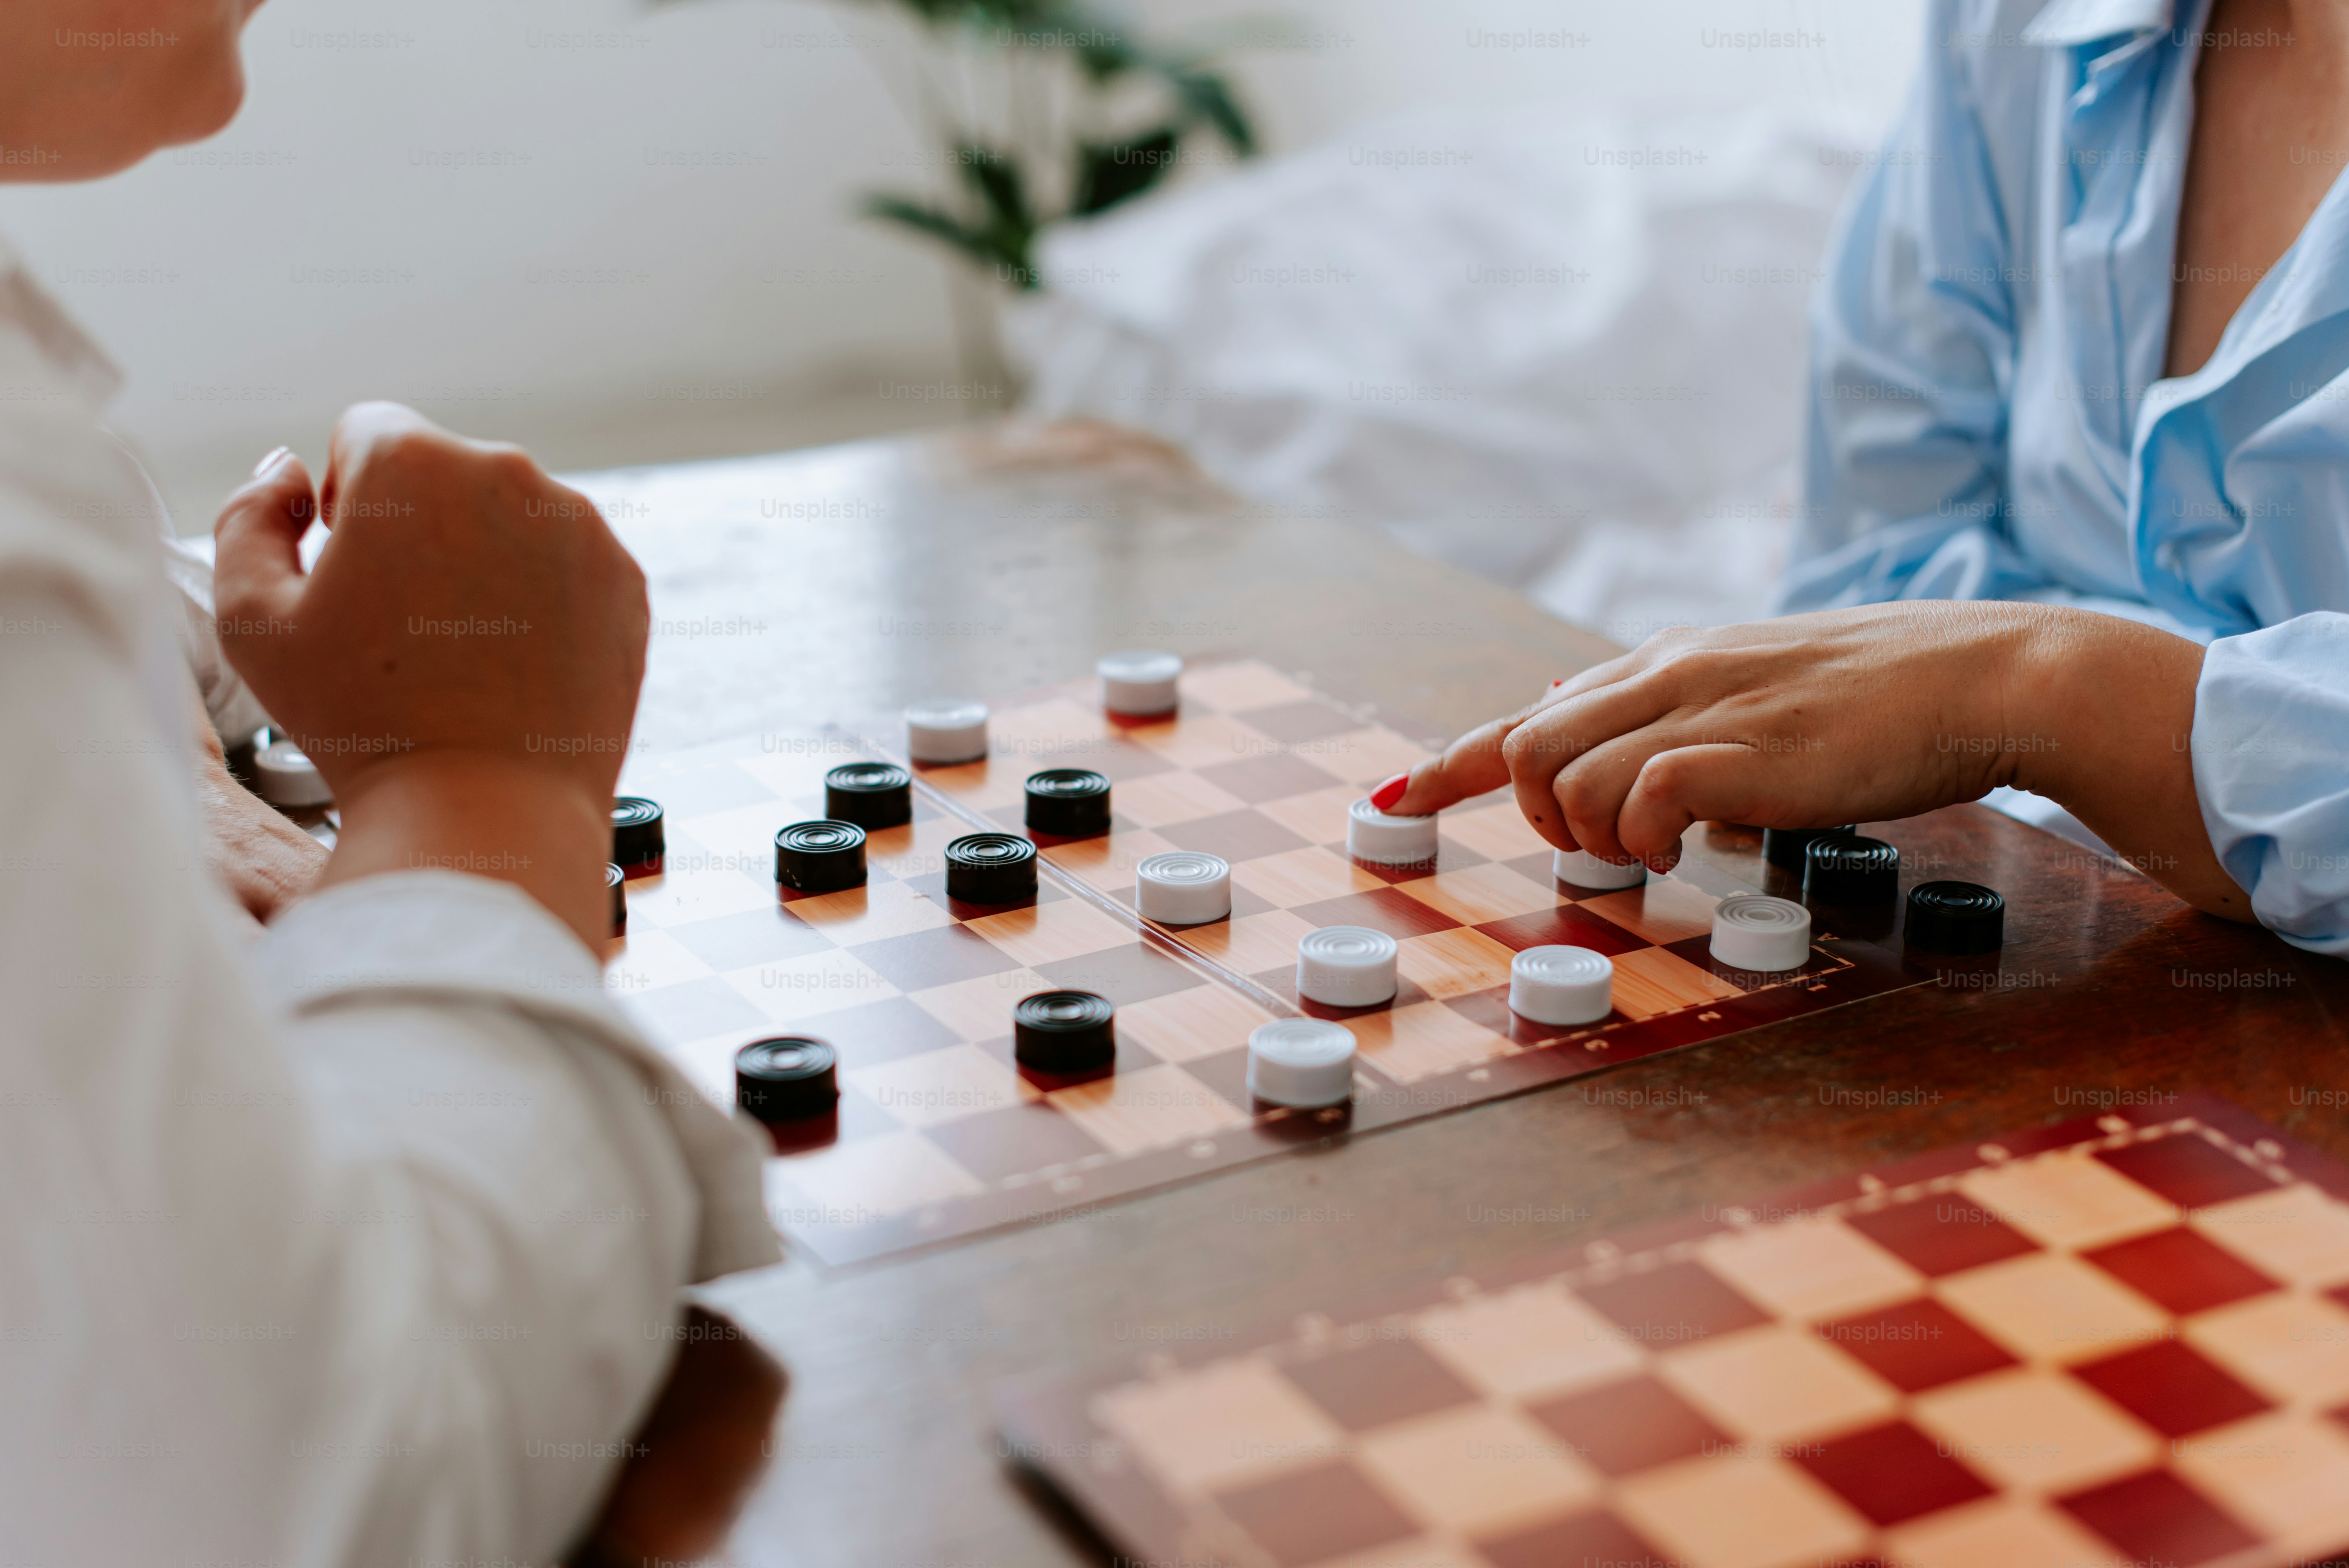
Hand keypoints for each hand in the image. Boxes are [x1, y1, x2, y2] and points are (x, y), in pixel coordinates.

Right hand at [212, 406, 647, 946]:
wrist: (484, 809)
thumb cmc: (359, 721)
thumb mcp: (252, 618)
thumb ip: (247, 519)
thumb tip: (289, 469)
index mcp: (414, 460)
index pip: (368, 430)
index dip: (349, 498)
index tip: (354, 564)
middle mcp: (509, 473)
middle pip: (445, 472)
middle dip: (417, 524)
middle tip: (403, 622)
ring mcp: (579, 526)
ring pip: (509, 517)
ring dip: (480, 559)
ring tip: (459, 651)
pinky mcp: (625, 580)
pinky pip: (566, 564)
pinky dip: (540, 598)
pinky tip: (513, 664)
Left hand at [1386, 603, 2246, 919]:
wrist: (1988, 676)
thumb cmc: (1885, 703)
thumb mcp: (1766, 700)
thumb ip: (1692, 729)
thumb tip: (1641, 776)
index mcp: (1672, 661)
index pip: (1533, 711)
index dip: (1454, 760)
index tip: (1393, 797)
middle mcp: (1672, 673)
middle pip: (1530, 744)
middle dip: (1536, 812)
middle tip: (1601, 851)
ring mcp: (1707, 708)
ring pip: (1572, 775)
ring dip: (1593, 832)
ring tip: (1660, 853)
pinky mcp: (1746, 752)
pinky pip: (1641, 799)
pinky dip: (1647, 838)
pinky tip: (1696, 850)